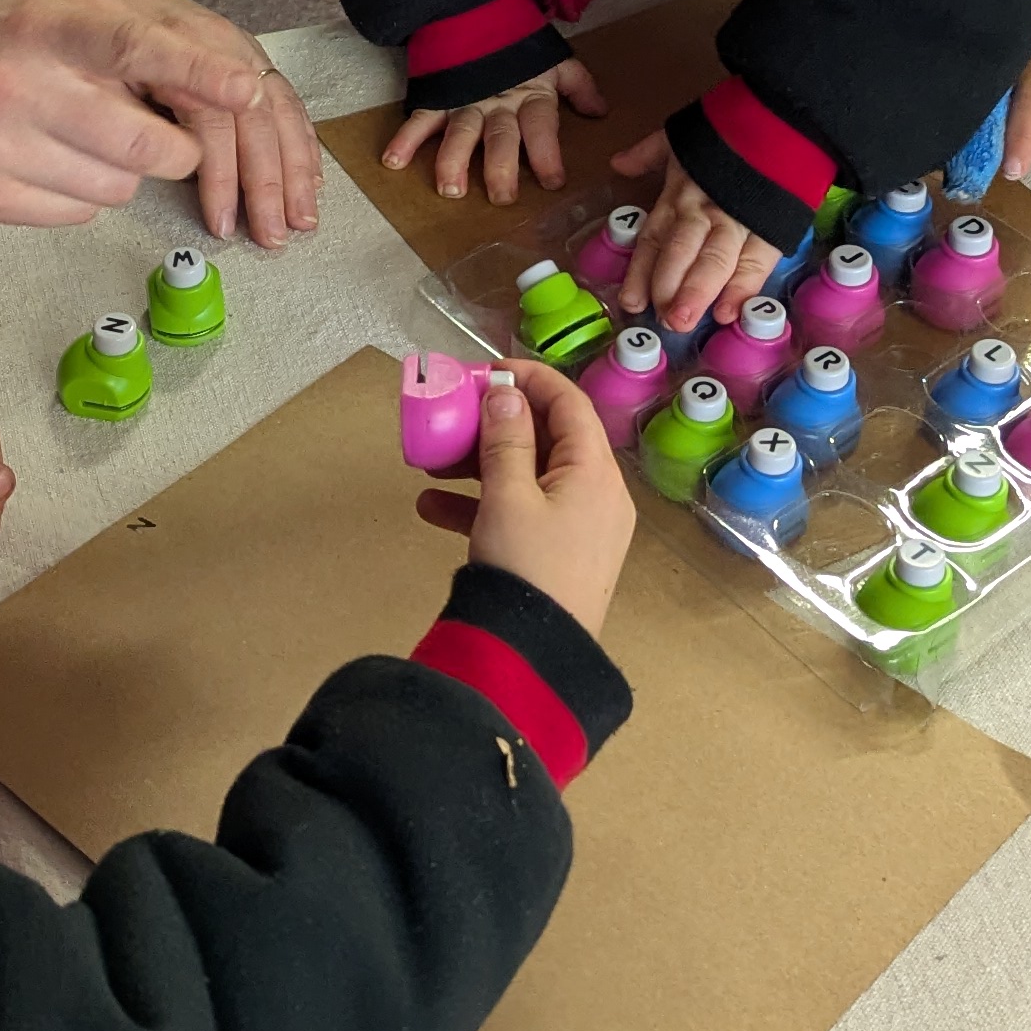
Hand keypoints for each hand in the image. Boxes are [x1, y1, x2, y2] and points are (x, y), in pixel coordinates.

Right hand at [0, 0, 250, 222]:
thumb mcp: (53, 3)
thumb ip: (129, 34)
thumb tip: (218, 85)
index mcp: (37, 25)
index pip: (131, 50)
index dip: (195, 74)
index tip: (247, 90)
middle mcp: (13, 86)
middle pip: (142, 143)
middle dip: (175, 146)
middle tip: (164, 132)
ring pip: (118, 187)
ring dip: (125, 168)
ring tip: (85, 134)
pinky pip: (79, 213)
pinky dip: (85, 192)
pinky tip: (51, 156)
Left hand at [86, 0, 318, 253]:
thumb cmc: (112, 33)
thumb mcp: (109, 67)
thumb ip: (137, 108)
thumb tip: (163, 163)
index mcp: (186, 50)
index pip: (212, 120)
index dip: (220, 175)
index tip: (220, 221)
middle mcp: (228, 50)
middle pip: (257, 122)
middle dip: (268, 186)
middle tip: (271, 236)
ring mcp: (249, 56)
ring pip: (283, 116)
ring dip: (296, 173)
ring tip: (301, 220)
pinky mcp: (259, 65)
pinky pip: (292, 107)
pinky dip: (305, 146)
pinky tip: (314, 180)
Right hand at [381, 56, 607, 204]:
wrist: (476, 8)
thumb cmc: (519, 47)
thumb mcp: (555, 62)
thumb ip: (579, 86)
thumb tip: (600, 112)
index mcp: (530, 97)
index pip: (542, 128)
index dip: (548, 154)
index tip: (553, 182)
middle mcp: (497, 104)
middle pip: (500, 138)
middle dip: (501, 168)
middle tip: (501, 197)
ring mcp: (465, 102)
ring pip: (459, 134)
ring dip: (453, 161)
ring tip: (451, 188)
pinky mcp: (438, 98)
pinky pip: (420, 119)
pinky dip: (405, 140)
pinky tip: (394, 162)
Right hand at [410, 360, 630, 639]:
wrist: (532, 659)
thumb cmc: (524, 569)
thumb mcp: (507, 497)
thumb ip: (505, 441)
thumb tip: (505, 394)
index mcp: (595, 472)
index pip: (569, 403)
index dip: (528, 379)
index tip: (485, 371)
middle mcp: (597, 495)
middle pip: (549, 439)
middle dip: (496, 426)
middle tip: (452, 416)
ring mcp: (580, 528)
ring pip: (530, 477)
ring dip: (481, 465)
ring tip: (433, 463)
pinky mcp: (559, 556)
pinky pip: (523, 514)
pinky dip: (483, 505)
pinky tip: (432, 508)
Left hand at [608, 136, 784, 332]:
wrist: (784, 115)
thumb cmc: (729, 132)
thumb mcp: (682, 136)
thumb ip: (648, 153)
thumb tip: (617, 164)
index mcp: (680, 194)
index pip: (656, 238)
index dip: (642, 271)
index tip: (632, 302)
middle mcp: (704, 210)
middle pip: (682, 251)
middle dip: (669, 285)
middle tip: (661, 319)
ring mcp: (738, 218)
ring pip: (715, 258)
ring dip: (698, 291)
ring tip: (684, 320)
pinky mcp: (772, 224)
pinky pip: (757, 259)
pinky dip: (744, 286)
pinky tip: (730, 312)